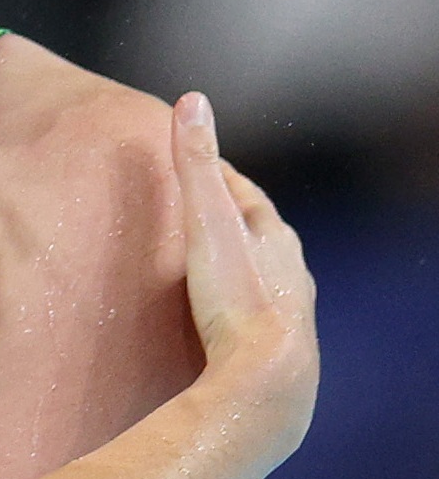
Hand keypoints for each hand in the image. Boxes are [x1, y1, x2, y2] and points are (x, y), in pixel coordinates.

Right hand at [171, 95, 315, 443]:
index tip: (188, 167)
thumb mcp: (208, 223)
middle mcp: (289, 270)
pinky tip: (215, 319)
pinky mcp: (272, 348)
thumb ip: (194, 166)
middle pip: (256, 233)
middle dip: (227, 220)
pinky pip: (251, 315)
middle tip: (191, 212)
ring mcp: (284, 310)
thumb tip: (190, 99)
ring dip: (234, 266)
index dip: (215, 177)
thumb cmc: (237, 298)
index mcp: (274, 236)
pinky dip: (232, 306)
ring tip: (201, 266)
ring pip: (259, 276)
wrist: (265, 380)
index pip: (243, 193)